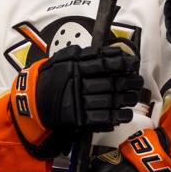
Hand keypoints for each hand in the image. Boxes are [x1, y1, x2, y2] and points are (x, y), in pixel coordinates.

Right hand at [10, 45, 142, 149]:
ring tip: (134, 96)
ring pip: (109, 100)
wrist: (32, 102)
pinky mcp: (78, 120)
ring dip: (125, 99)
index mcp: (74, 67)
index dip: (120, 63)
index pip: (103, 63)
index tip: (132, 63)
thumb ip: (85, 55)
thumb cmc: (50, 79)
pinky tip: (125, 114)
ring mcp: (78, 103)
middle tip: (138, 81)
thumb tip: (111, 51)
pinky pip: (102, 118)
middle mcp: (77, 84)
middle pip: (110, 82)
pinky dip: (116, 117)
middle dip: (128, 82)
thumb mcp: (62, 59)